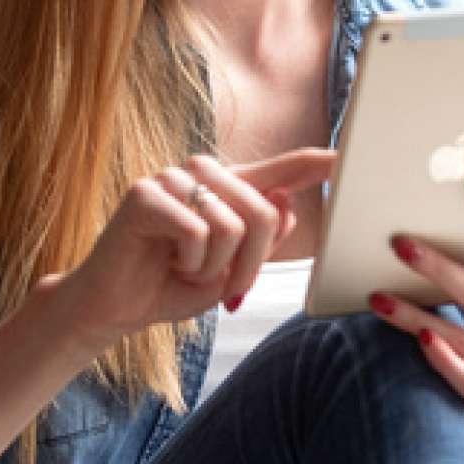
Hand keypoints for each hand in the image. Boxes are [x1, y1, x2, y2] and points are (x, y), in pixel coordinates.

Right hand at [42, 148, 337, 348]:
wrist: (115, 309)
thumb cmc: (171, 286)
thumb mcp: (231, 270)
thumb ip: (263, 237)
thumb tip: (287, 203)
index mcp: (225, 187)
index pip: (279, 169)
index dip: (315, 163)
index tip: (347, 154)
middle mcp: (200, 172)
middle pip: (264, 210)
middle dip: (251, 263)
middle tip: (226, 287)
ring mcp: (170, 178)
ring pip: (233, 225)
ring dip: (215, 267)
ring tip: (186, 269)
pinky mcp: (145, 194)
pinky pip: (198, 233)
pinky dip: (190, 265)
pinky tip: (167, 263)